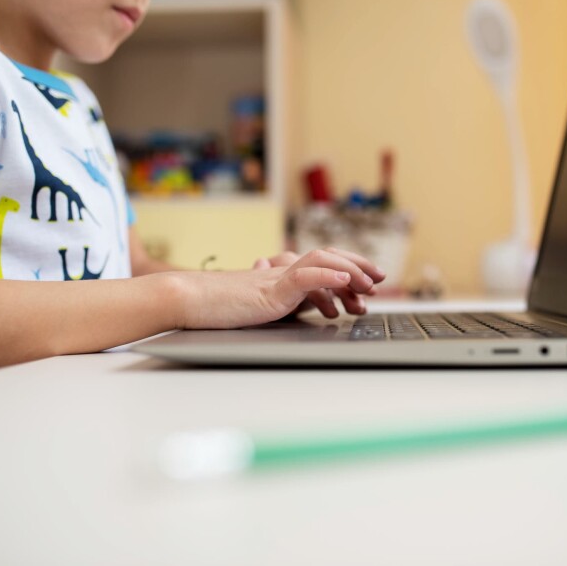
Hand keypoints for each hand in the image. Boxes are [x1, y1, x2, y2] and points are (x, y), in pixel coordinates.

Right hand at [170, 247, 385, 328]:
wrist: (187, 301)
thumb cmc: (217, 308)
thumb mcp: (259, 308)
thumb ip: (284, 305)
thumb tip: (312, 309)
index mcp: (282, 277)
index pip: (323, 263)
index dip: (350, 267)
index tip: (370, 281)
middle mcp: (282, 272)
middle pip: (328, 257)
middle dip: (359, 266)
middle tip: (379, 281)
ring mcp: (275, 278)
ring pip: (320, 261)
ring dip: (349, 271)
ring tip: (367, 285)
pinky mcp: (268, 290)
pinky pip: (302, 277)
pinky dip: (326, 277)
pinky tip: (344, 282)